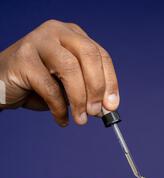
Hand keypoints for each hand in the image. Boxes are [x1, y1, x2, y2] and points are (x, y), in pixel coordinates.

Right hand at [0, 19, 118, 125]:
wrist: (2, 84)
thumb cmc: (38, 85)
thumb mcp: (68, 87)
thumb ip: (87, 92)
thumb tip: (106, 108)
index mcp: (73, 36)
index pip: (100, 55)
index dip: (110, 82)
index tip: (112, 106)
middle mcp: (58, 32)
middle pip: (89, 55)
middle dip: (96, 88)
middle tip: (96, 113)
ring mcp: (39, 41)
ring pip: (70, 68)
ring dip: (79, 99)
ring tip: (80, 119)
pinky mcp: (24, 58)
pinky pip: (49, 86)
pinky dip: (59, 108)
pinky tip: (61, 119)